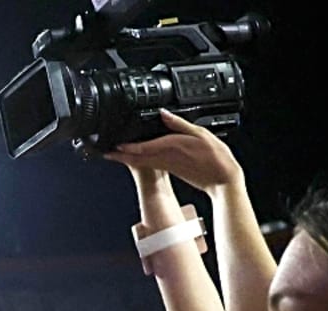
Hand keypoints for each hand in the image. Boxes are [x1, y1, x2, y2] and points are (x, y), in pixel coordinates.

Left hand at [103, 109, 243, 193]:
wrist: (222, 179)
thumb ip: (179, 124)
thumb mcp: (201, 134)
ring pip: (141, 161)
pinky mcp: (171, 169)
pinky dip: (140, 160)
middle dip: (120, 155)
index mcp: (170, 148)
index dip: (126, 148)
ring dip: (127, 158)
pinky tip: (136, 157)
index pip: (142, 148)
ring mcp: (167, 166)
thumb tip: (163, 114)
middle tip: (105, 153)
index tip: (113, 147)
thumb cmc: (215, 158)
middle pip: (137, 157)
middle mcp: (165, 159)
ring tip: (115, 154)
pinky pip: (150, 164)